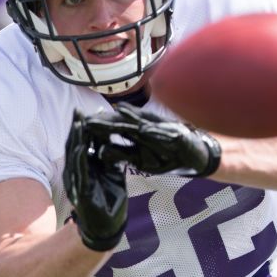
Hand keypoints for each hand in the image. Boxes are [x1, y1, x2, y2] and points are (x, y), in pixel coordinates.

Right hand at [64, 110, 128, 251]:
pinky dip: (80, 161)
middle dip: (76, 128)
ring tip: (77, 123)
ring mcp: (78, 182)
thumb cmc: (109, 198)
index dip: (84, 127)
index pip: (82, 143)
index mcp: (85, 167)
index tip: (87, 111)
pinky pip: (80, 174)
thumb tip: (111, 139)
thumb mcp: (111, 172)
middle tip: (78, 111)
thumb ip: (109, 157)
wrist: (109, 225)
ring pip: (75, 157)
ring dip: (76, 141)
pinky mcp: (82, 192)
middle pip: (75, 146)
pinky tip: (80, 149)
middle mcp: (78, 172)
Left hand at [83, 103, 220, 176]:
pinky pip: (162, 132)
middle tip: (87, 118)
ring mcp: (161, 128)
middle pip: (124, 122)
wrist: (195, 157)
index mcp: (136, 133)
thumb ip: (122, 153)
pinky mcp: (175, 134)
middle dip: (106, 120)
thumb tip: (101, 152)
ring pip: (140, 123)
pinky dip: (152, 129)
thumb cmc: (166, 156)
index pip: (114, 128)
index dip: (99, 126)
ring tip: (110, 116)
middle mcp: (147, 127)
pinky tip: (141, 127)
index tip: (81, 125)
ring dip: (126, 120)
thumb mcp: (140, 159)